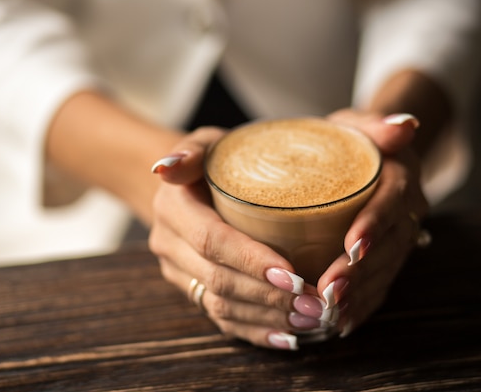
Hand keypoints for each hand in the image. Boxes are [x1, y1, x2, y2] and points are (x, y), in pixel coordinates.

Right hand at [149, 127, 325, 350]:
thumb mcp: (204, 143)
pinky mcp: (191, 290)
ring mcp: (178, 273)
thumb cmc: (212, 160)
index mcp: (172, 209)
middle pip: (218, 280)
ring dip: (267, 317)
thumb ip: (189, 151)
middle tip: (314, 303)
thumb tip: (166, 167)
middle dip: (268, 296)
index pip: (211, 240)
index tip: (293, 274)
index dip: (250, 260)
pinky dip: (255, 331)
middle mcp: (169, 245)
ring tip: (310, 320)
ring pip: (220, 306)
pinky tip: (288, 337)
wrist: (188, 187)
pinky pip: (220, 319)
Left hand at [320, 109, 428, 336]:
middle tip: (329, 291)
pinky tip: (342, 322)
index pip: (393, 202)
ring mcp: (400, 237)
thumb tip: (404, 127)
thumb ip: (378, 124)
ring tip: (331, 312)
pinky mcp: (389, 256)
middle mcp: (408, 211)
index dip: (375, 224)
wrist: (370, 156)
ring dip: (361, 295)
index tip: (352, 246)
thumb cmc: (354, 140)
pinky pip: (382, 284)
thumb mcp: (359, 124)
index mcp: (401, 178)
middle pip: (390, 246)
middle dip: (361, 271)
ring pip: (387, 271)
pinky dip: (364, 306)